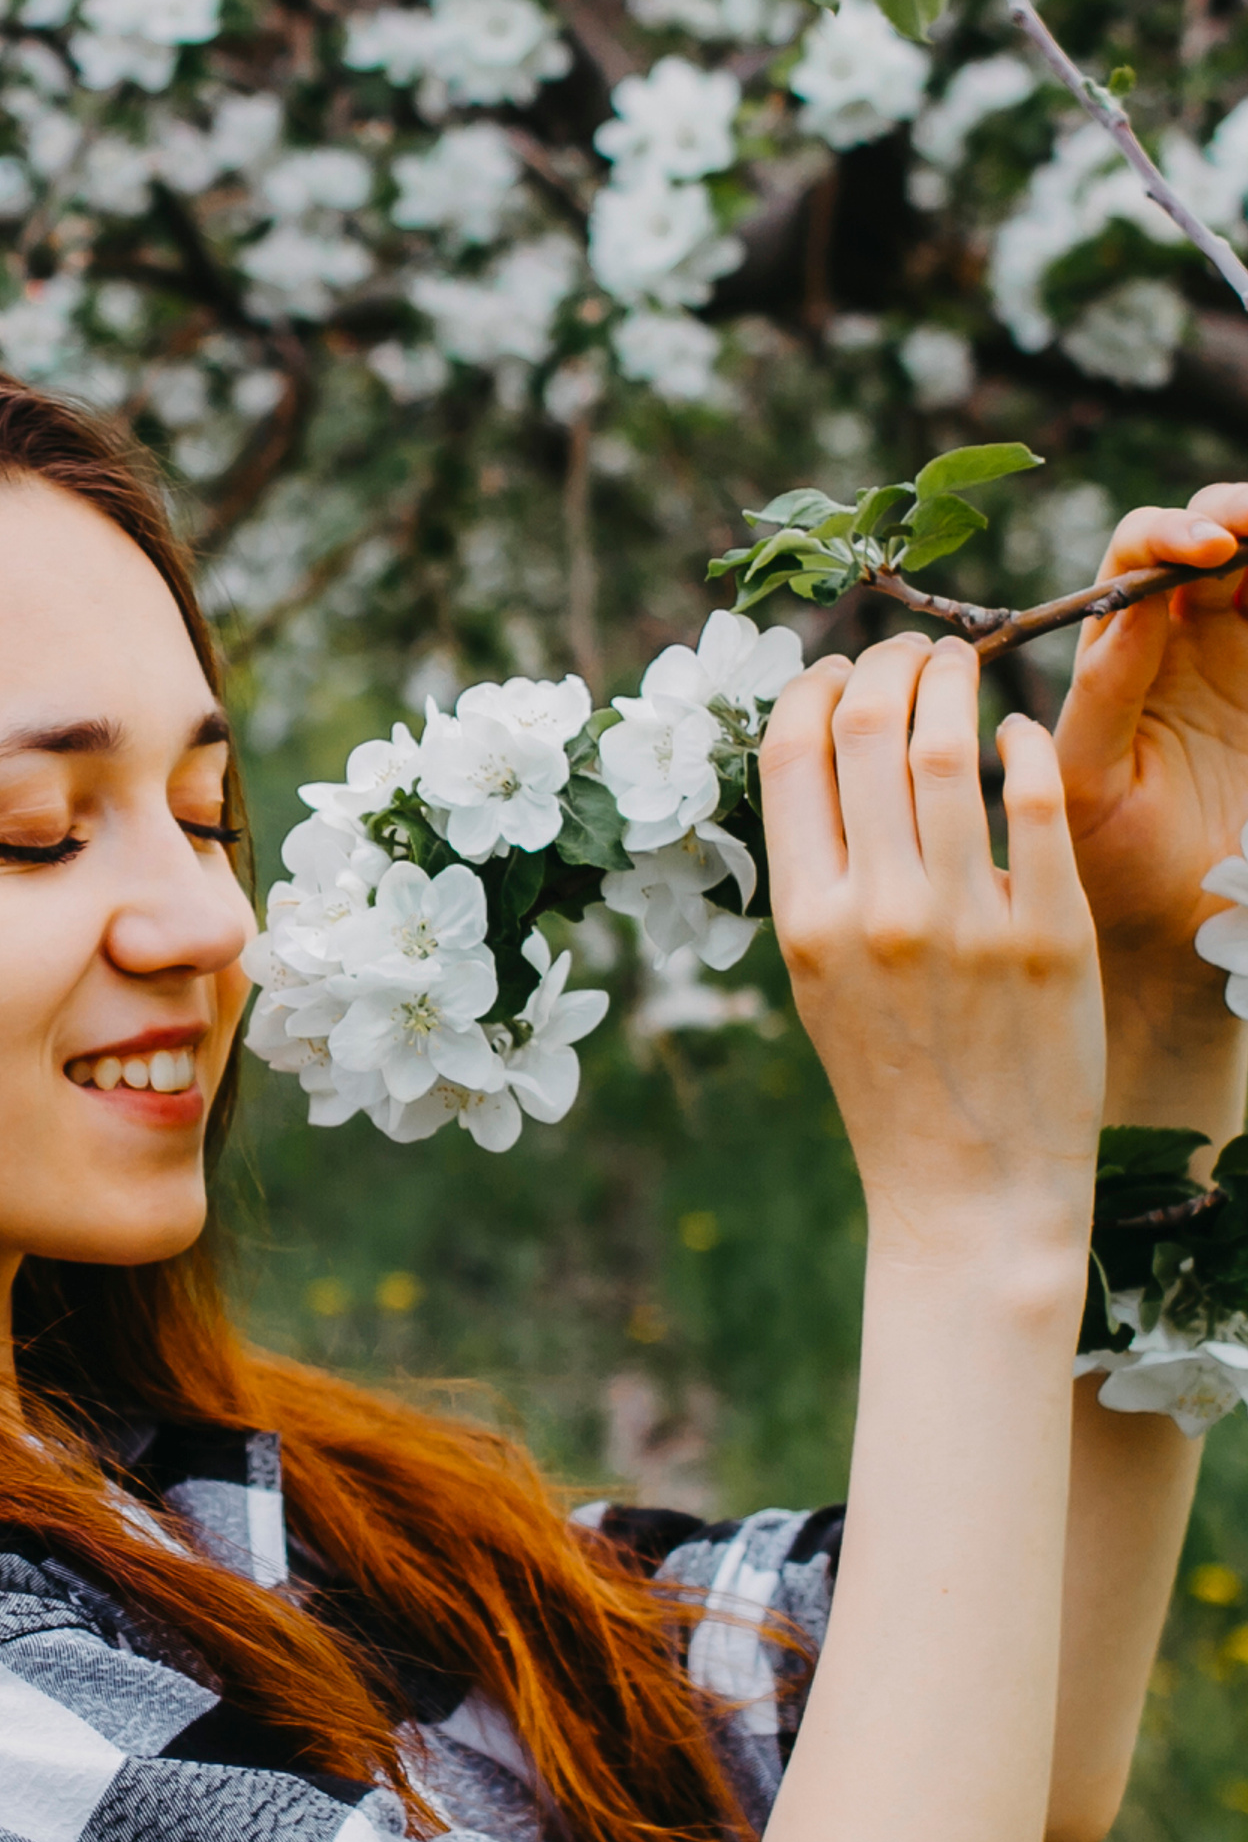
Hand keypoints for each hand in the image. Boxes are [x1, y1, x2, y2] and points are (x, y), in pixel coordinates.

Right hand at [762, 633, 1102, 1244]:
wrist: (970, 1190)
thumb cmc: (889, 1082)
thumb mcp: (816, 980)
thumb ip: (818, 878)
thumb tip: (828, 758)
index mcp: (803, 920)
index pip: (790, 757)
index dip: (809, 689)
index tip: (834, 673)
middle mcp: (875, 911)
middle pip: (867, 730)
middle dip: (886, 665)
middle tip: (910, 651)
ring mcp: (965, 920)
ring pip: (950, 746)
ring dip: (955, 680)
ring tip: (962, 663)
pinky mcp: (1050, 933)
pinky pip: (1037, 799)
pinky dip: (1024, 742)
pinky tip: (1020, 731)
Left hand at [1055, 487, 1247, 1006]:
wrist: (1176, 935)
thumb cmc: (1112, 862)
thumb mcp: (1093, 779)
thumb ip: (1105, 694)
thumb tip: (1128, 607)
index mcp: (1118, 656)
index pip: (1132, 561)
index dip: (1163, 536)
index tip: (1202, 550)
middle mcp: (1184, 643)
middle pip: (1207, 540)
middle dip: (1227, 514)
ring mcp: (1244, 658)